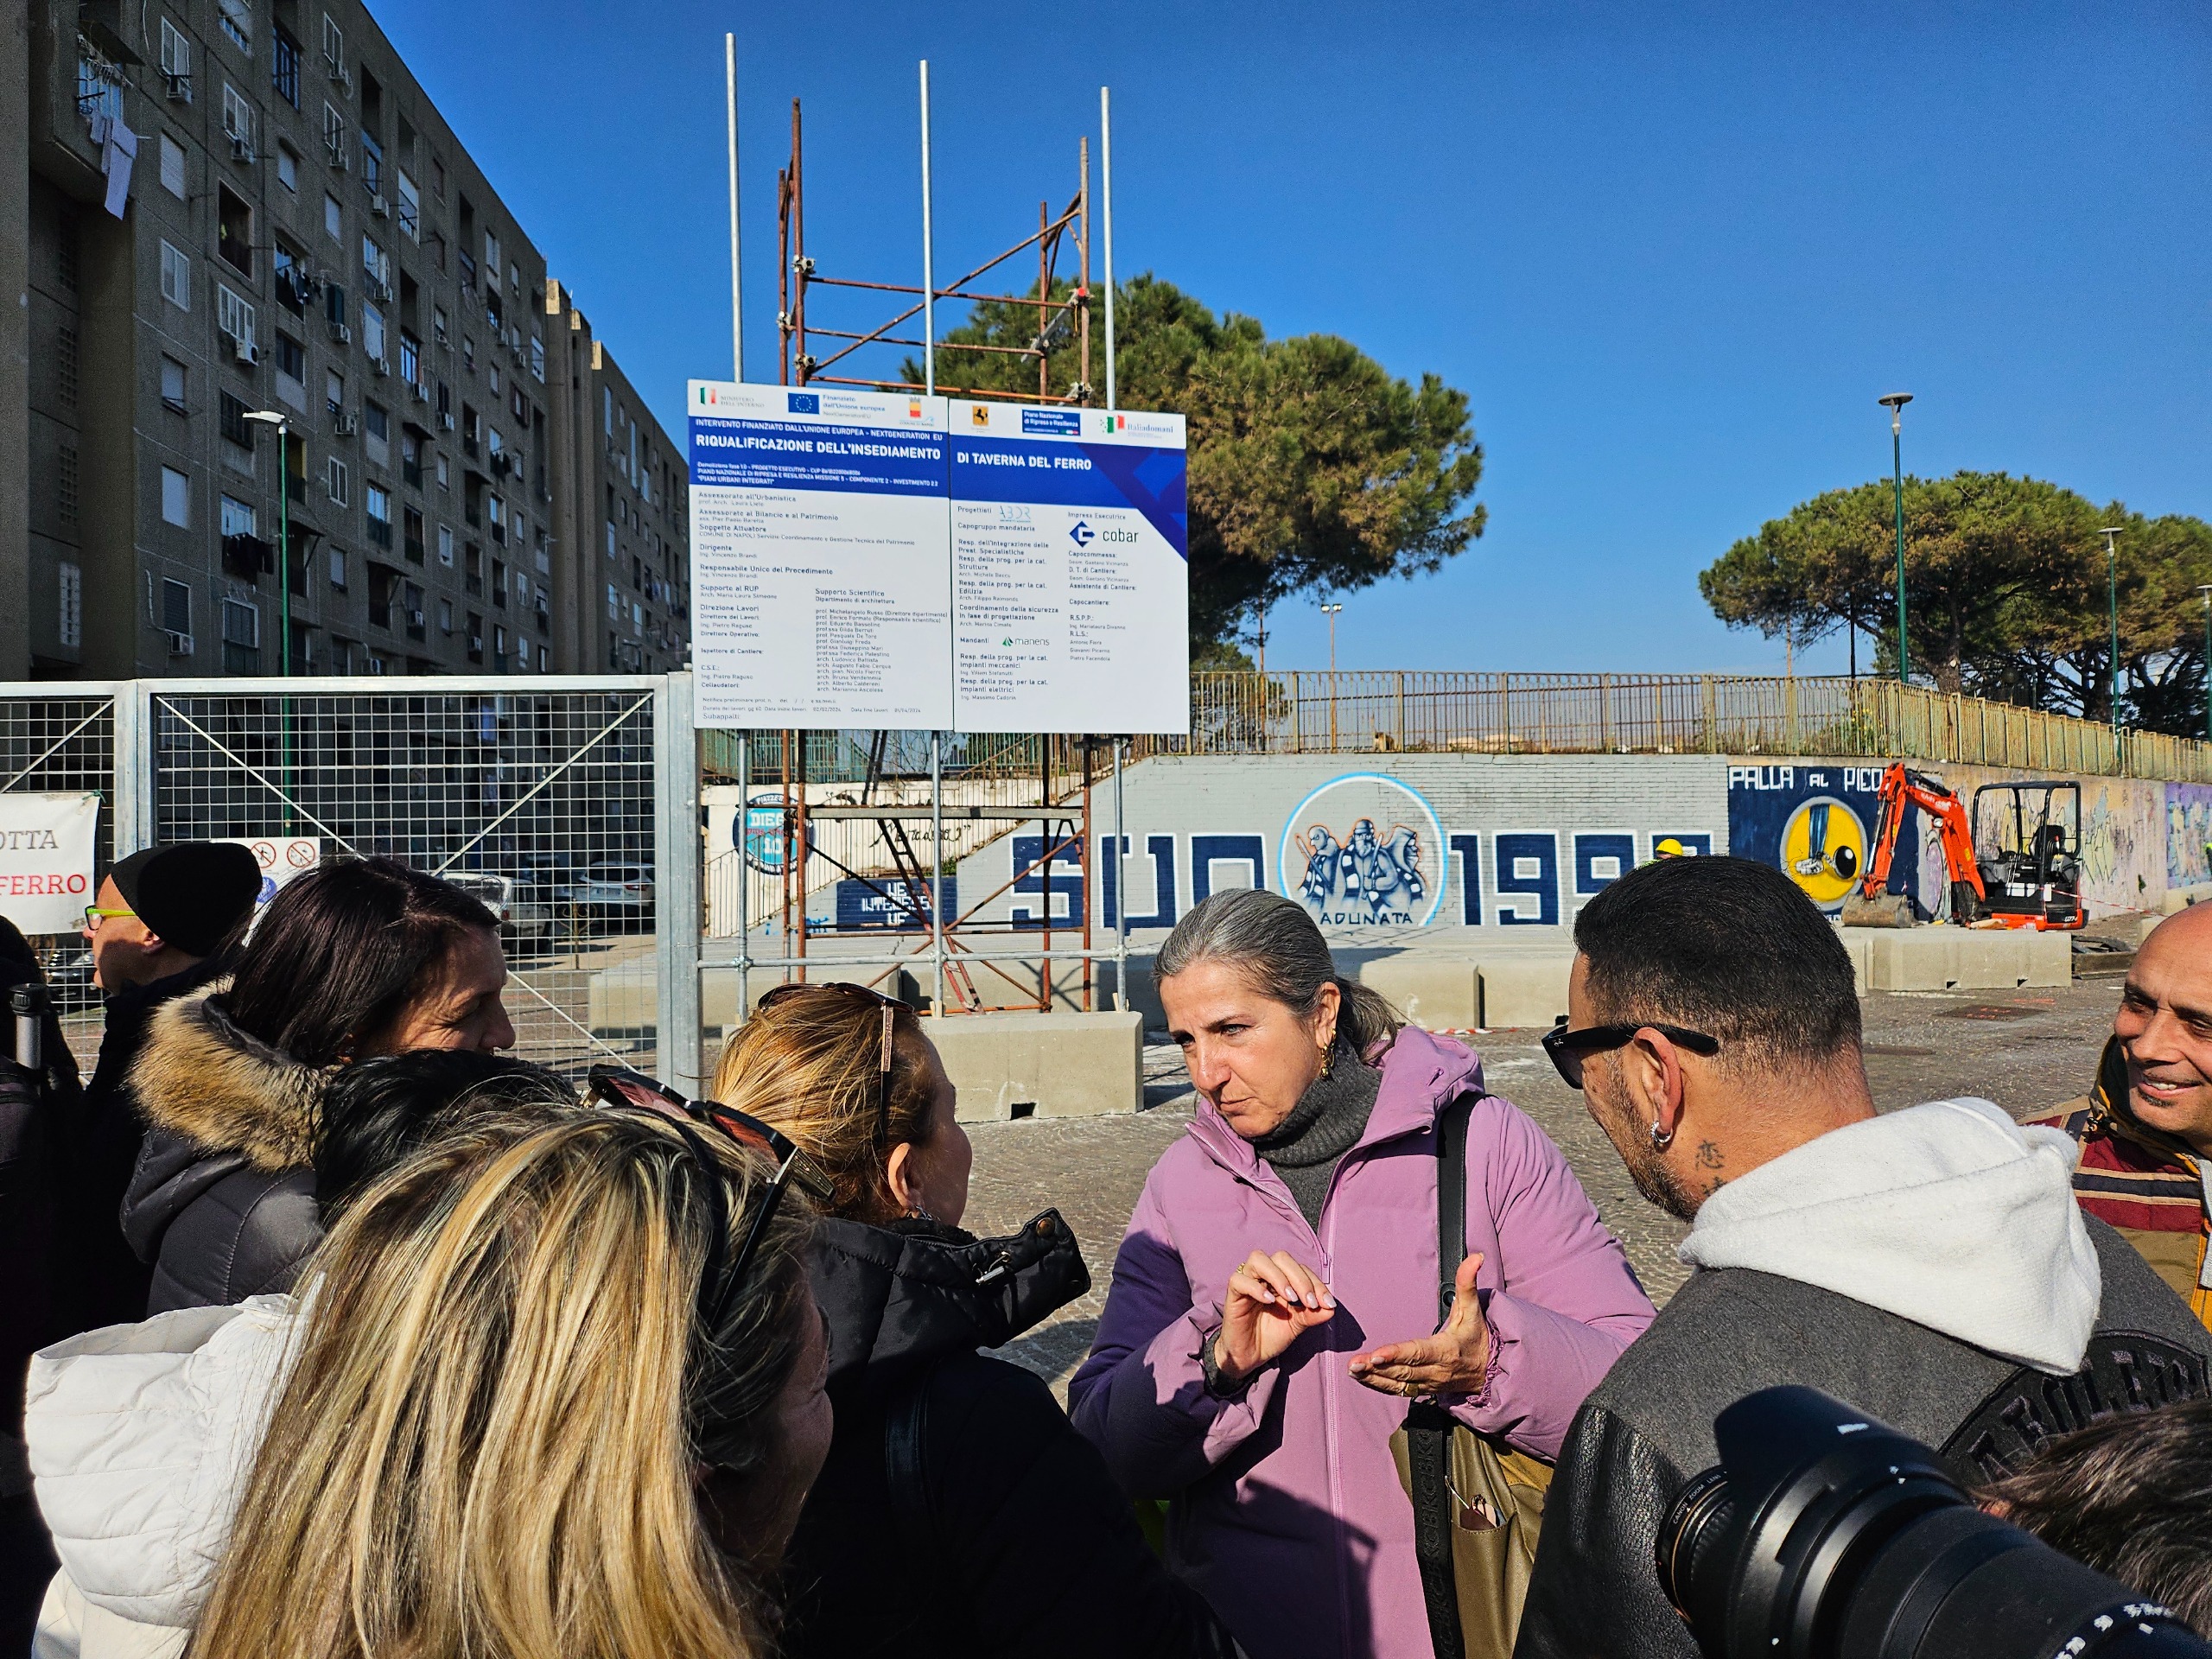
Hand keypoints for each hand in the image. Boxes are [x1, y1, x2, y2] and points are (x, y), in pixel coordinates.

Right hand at [1213, 1250, 1335, 1384]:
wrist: (1250, 1356)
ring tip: (1290, 1298)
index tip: (1326, 1303)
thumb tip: (1331, 1307)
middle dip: (1300, 1278)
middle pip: (1281, 1258)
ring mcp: (1247, 1281)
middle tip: (1309, 1302)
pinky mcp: (1233, 1293)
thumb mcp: (1297, 1325)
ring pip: (1258, 1259)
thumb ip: (1313, 1314)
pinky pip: (1240, 1280)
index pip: (1300, 1268)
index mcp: (1281, 1278)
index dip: (1316, 1283)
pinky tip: (1269, 1301)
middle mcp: (1264, 1275)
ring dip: (1279, 1276)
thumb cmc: (1272, 1335)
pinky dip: (1256, 1288)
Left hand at [1349, 1253, 1490, 1399]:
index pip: (1418, 1352)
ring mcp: (1429, 1383)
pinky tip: (1362, 1379)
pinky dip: (1379, 1386)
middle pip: (1403, 1371)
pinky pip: (1399, 1391)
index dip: (1397, 1354)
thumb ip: (1467, 1281)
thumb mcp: (1473, 1308)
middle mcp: (1436, 1370)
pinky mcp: (1423, 1390)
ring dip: (1374, 1379)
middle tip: (1355, 1363)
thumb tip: (1475, 1257)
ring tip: (1353, 1370)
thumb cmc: (1477, 1336)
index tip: (1377, 1354)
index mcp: (1445, 1350)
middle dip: (1377, 1368)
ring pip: (1398, 1384)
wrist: (1490, 1370)